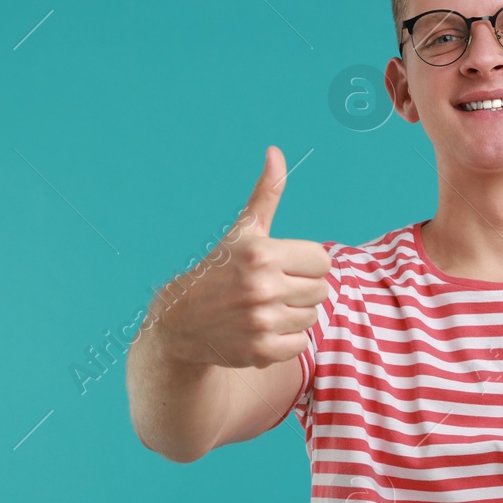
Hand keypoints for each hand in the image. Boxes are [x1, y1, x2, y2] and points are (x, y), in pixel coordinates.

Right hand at [153, 146, 331, 368]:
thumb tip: (276, 152)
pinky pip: (300, 344)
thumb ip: (266, 194)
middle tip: (273, 289)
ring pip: (311, 317)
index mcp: (262, 253)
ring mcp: (261, 321)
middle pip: (321, 290)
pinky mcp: (260, 350)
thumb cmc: (219, 269)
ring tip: (265, 309)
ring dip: (294, 315)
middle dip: (301, 290)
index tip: (284, 267)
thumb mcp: (243, 232)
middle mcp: (261, 287)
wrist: (180, 322)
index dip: (306, 265)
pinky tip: (262, 330)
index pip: (322, 261)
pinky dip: (286, 340)